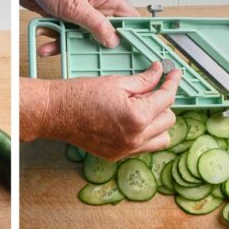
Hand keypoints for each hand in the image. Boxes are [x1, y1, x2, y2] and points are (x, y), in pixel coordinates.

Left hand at [21, 0, 138, 55]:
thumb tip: (112, 40)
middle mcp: (95, 7)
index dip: (130, 34)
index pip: (128, 18)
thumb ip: (95, 24)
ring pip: (80, 36)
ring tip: (51, 46)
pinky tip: (43, 36)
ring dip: (65, 42)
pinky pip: (63, 33)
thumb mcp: (76, 7)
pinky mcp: (65, 17)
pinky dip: (53, 36)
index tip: (129, 51)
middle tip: (85, 56)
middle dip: (90, 45)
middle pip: (103, 32)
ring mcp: (80, 13)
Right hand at [21, 62, 182, 160]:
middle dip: (162, 102)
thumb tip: (159, 73)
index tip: (174, 74)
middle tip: (149, 90)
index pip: (166, 98)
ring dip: (157, 122)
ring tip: (142, 109)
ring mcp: (126, 149)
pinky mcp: (117, 155)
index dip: (172, 82)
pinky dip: (144, 134)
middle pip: (168, 119)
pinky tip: (130, 121)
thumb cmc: (79, 96)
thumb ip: (143, 80)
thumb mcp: (116, 82)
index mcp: (137, 117)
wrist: (55, 113)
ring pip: (161, 138)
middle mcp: (135, 137)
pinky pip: (143, 147)